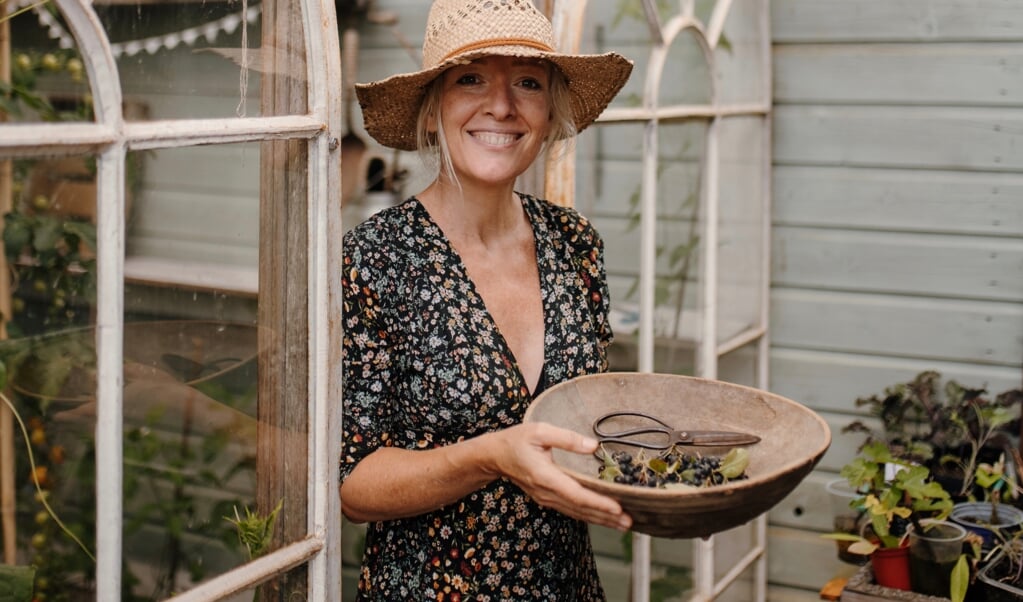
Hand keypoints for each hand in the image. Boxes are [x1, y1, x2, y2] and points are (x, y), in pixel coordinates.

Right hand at [485, 422, 631, 531]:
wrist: (495, 456)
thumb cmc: (516, 440)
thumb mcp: (540, 431)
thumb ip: (567, 438)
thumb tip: (593, 446)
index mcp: (545, 476)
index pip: (576, 494)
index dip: (598, 502)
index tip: (618, 507)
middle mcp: (546, 492)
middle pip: (580, 509)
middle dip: (606, 516)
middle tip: (630, 522)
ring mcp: (546, 498)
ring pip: (577, 513)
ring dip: (601, 519)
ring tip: (623, 524)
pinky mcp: (548, 499)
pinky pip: (572, 510)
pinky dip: (590, 515)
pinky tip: (604, 517)